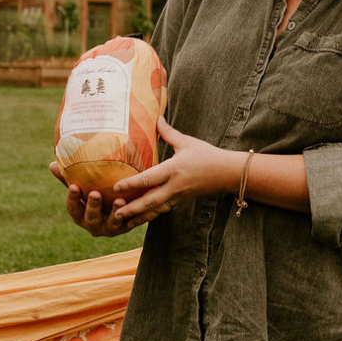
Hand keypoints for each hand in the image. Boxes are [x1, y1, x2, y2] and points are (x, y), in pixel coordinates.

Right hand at [49, 161, 138, 236]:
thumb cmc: (95, 191)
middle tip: (96, 193)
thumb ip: (69, 177)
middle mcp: (92, 224)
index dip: (73, 199)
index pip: (73, 208)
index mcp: (80, 214)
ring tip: (119, 201)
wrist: (120, 202)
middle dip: (93, 206)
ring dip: (114, 213)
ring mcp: (109, 228)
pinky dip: (130, 216)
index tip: (74, 186)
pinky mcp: (125, 228)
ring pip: (110, 223)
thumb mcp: (83, 185)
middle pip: (90, 218)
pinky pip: (128, 223)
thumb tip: (51, 165)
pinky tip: (132, 206)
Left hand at [110, 117, 236, 225]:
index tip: (116, 187)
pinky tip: (139, 219)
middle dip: (132, 209)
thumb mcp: (187, 142)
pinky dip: (150, 216)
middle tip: (115, 214)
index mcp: (173, 170)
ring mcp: (178, 196)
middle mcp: (174, 186)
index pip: (149, 178)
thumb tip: (156, 118)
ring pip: (155, 210)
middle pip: (150, 201)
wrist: (227, 173)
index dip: (132, 184)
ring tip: (122, 222)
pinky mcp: (180, 200)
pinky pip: (162, 210)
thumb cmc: (206, 155)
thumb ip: (168, 133)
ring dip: (139, 217)